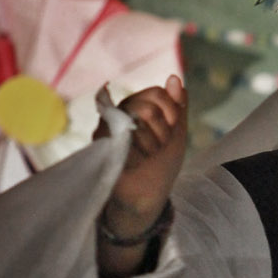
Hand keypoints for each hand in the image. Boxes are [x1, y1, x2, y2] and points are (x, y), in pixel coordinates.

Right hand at [95, 76, 187, 277]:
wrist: (147, 199)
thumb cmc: (160, 168)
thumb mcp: (176, 135)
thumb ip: (177, 107)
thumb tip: (175, 77)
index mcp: (135, 108)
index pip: (156, 94)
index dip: (171, 113)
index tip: (171, 134)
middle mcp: (118, 114)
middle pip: (149, 106)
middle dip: (162, 132)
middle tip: (155, 150)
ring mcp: (107, 128)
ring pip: (141, 118)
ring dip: (152, 144)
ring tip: (144, 158)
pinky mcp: (100, 145)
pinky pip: (127, 136)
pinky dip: (139, 154)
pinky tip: (136, 164)